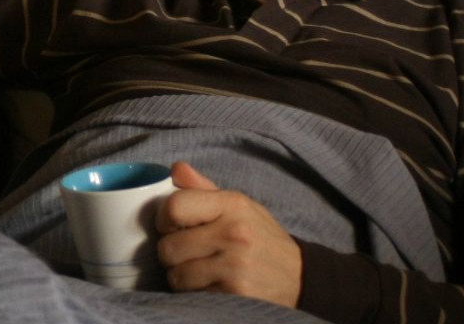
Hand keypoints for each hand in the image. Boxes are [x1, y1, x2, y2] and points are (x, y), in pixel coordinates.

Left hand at [155, 161, 301, 307]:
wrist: (300, 277)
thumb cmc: (260, 237)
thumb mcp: (239, 206)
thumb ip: (204, 188)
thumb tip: (176, 168)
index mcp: (232, 204)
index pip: (174, 206)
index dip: (163, 219)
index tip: (171, 227)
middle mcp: (234, 233)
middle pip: (168, 247)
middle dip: (171, 253)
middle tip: (186, 253)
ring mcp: (235, 266)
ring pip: (176, 275)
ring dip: (180, 275)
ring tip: (199, 270)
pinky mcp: (235, 293)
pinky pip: (191, 294)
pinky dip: (194, 292)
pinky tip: (211, 284)